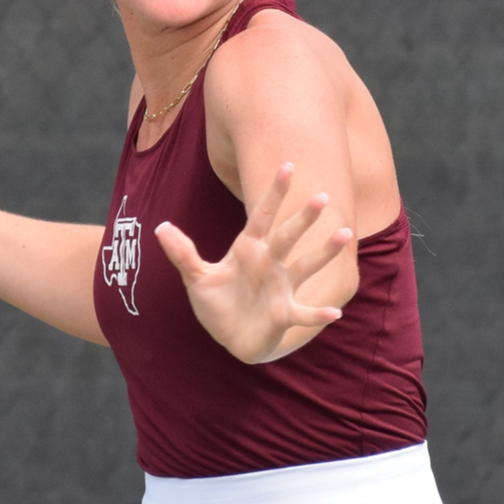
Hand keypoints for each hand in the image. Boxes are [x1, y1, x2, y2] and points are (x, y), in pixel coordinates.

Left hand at [154, 162, 352, 362]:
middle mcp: (270, 264)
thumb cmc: (217, 305)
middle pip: (288, 236)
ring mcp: (281, 288)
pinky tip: (335, 313)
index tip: (287, 166)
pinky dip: (319, 313)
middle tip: (322, 196)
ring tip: (343, 233)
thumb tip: (160, 227)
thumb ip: (182, 253)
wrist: (231, 338)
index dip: (274, 192)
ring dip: (325, 251)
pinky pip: (304, 312)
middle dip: (304, 217)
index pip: (262, 215)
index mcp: (249, 249)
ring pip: (306, 266)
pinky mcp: (285, 314)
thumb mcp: (196, 278)